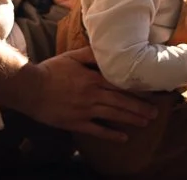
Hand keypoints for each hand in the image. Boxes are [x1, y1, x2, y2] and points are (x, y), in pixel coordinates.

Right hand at [19, 46, 156, 140]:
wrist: (31, 88)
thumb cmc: (51, 70)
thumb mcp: (72, 56)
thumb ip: (91, 54)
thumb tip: (108, 50)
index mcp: (93, 78)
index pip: (120, 84)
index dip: (136, 89)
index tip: (150, 92)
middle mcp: (92, 94)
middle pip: (121, 101)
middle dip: (139, 107)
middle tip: (155, 113)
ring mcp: (85, 110)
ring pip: (113, 115)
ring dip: (131, 119)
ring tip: (145, 122)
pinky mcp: (76, 122)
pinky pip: (97, 130)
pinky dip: (111, 134)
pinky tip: (123, 137)